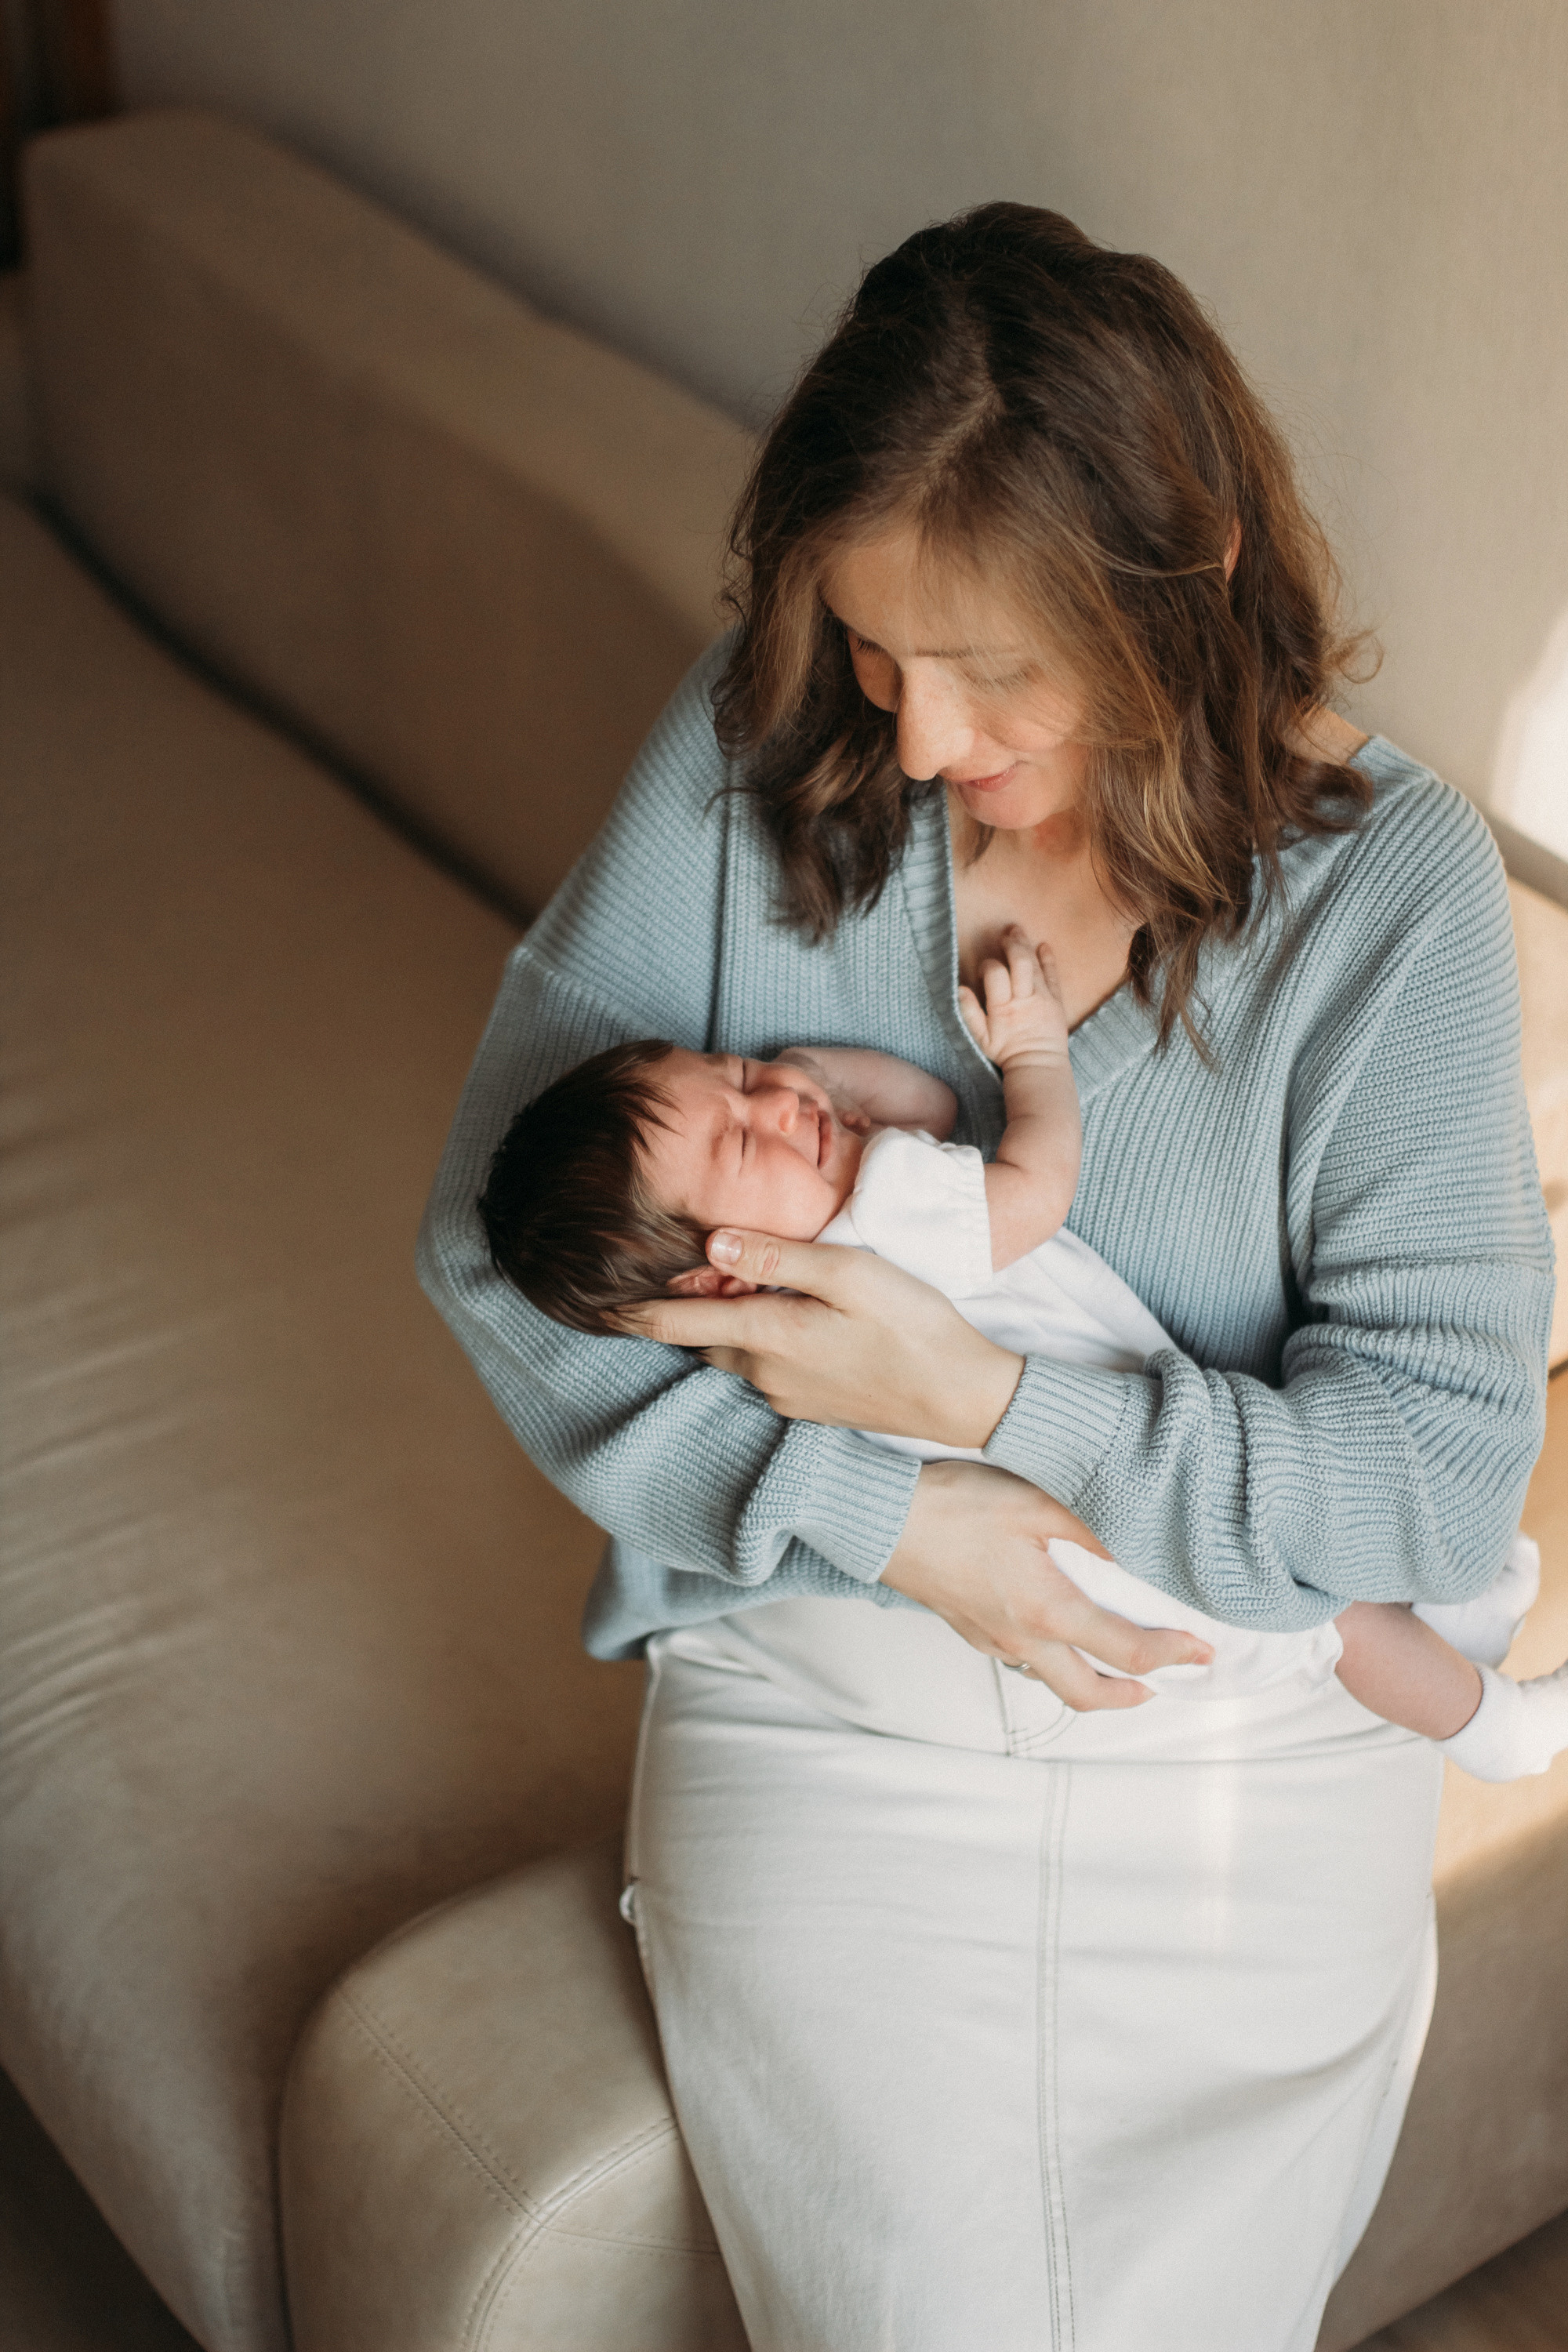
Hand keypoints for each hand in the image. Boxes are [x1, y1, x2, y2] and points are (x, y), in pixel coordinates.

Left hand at [621, 1228, 1024, 1447]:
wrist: (963, 1396)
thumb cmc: (913, 1325)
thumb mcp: (849, 1273)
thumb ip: (777, 1256)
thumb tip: (711, 1238)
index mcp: (767, 1335)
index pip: (677, 1321)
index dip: (631, 1309)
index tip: (591, 1297)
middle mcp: (764, 1373)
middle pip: (700, 1338)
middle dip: (674, 1314)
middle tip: (650, 1279)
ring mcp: (786, 1396)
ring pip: (732, 1355)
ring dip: (718, 1329)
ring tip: (711, 1293)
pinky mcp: (810, 1406)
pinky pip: (763, 1371)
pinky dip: (753, 1345)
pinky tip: (775, 1322)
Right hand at [883, 1460, 1213, 1709]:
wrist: (881, 1520)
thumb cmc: (954, 1506)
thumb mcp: (1035, 1502)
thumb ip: (1093, 1528)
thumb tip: (1138, 1551)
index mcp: (1048, 1611)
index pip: (1127, 1651)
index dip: (1172, 1656)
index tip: (1203, 1652)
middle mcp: (1022, 1638)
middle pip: (1087, 1694)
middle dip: (1132, 1697)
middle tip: (1163, 1683)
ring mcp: (991, 1640)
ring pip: (1050, 1680)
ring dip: (1091, 1681)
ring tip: (1114, 1660)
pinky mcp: (969, 1629)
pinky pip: (1021, 1660)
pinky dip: (1052, 1659)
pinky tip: (1055, 1630)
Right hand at [958, 926, 1068, 1069]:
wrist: (1039, 1065)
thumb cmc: (1006, 1053)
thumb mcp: (980, 1038)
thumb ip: (968, 1013)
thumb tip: (958, 988)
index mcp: (1003, 1008)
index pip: (995, 974)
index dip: (988, 965)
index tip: (985, 968)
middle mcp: (1024, 999)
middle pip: (1019, 962)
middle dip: (1012, 944)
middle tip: (1005, 934)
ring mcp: (1043, 998)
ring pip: (1035, 965)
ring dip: (1026, 945)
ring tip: (1017, 931)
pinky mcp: (1056, 1001)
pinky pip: (1053, 975)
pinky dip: (1048, 959)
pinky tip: (1043, 946)